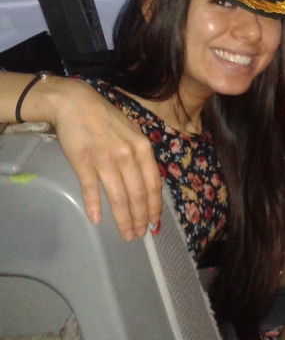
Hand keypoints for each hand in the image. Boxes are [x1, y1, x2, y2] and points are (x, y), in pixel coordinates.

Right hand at [40, 78, 162, 240]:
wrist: (76, 103)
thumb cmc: (106, 119)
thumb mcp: (132, 133)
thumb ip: (140, 156)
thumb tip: (146, 182)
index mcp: (143, 148)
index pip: (153, 184)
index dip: (154, 207)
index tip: (154, 223)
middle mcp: (128, 156)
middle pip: (137, 194)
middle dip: (140, 219)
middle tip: (139, 236)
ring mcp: (106, 159)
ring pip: (119, 196)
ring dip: (123, 219)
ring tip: (125, 235)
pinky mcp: (84, 162)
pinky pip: (91, 188)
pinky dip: (94, 205)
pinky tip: (96, 220)